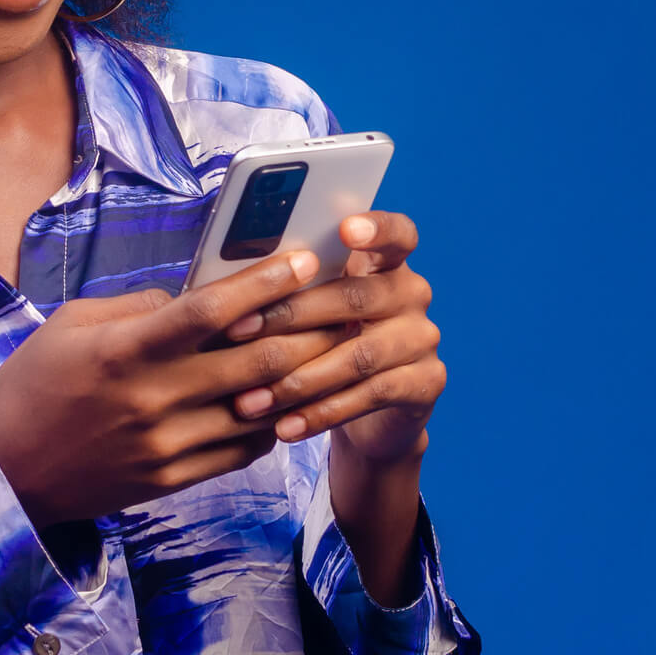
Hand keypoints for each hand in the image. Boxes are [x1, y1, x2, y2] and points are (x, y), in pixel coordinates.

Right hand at [0, 251, 346, 525]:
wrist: (8, 471)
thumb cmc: (36, 384)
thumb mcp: (74, 324)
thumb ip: (140, 307)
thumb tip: (198, 296)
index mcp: (125, 350)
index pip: (209, 309)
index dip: (264, 283)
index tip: (303, 260)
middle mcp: (152, 398)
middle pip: (252, 359)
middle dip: (307, 327)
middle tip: (343, 302)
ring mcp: (166, 444)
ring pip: (259, 408)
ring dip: (302, 377)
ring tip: (334, 349)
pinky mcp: (173, 479)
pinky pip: (242, 450)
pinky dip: (272, 423)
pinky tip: (286, 400)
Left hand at [222, 211, 444, 465]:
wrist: (373, 416)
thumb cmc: (328, 347)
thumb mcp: (315, 313)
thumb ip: (295, 289)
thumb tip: (229, 282)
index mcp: (387, 264)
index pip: (397, 233)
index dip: (376, 227)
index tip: (345, 229)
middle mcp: (412, 294)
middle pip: (355, 298)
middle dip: (290, 316)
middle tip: (236, 333)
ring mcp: (423, 339)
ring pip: (358, 356)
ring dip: (297, 380)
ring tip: (250, 400)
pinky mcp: (426, 383)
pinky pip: (369, 396)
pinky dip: (321, 413)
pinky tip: (284, 427)